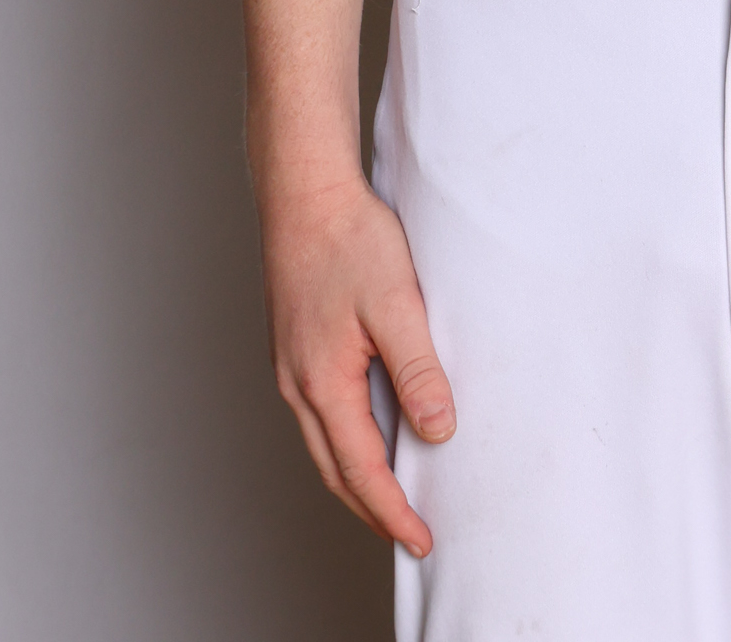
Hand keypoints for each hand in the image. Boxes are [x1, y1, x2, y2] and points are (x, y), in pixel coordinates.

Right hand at [259, 172, 454, 555]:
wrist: (305, 191)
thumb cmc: (349, 240)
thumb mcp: (396, 304)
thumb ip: (418, 370)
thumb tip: (438, 431)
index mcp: (322, 383)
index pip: (361, 470)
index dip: (393, 510)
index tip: (422, 539)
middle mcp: (297, 384)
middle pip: (335, 469)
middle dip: (373, 508)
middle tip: (410, 533)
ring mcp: (291, 366)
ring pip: (325, 442)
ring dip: (358, 476)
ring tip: (394, 494)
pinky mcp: (296, 346)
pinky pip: (321, 412)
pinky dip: (347, 438)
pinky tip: (373, 429)